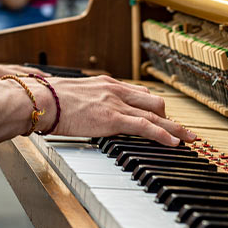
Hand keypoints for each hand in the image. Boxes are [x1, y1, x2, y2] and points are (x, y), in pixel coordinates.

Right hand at [0, 75, 195, 155]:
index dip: (151, 105)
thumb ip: (79, 102)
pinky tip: (174, 143)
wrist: (39, 100)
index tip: (160, 113)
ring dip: (174, 127)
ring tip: (189, 138)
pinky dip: (164, 135)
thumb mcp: (68, 96)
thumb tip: (75, 112)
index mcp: (103, 84)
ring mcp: (116, 103)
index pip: (136, 93)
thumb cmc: (45, 100)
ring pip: (156, 114)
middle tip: (179, 128)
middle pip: (152, 102)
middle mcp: (114, 90)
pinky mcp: (113, 119)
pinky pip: (146, 127)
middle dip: (168, 116)